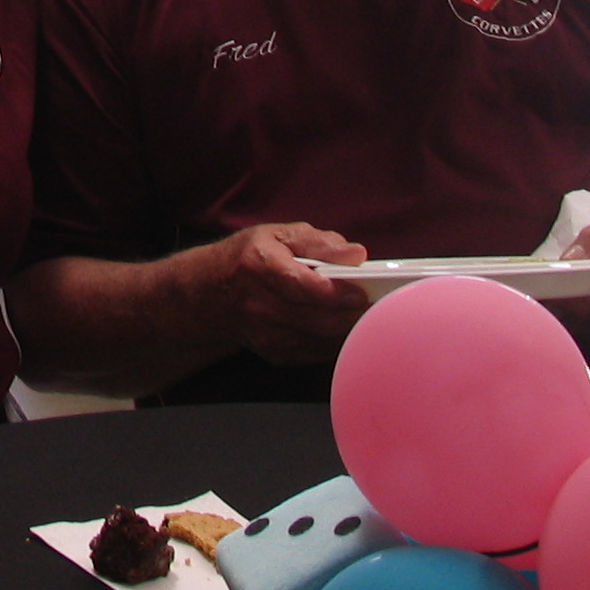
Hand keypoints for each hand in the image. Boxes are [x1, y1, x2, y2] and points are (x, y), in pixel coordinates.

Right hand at [196, 222, 370, 366]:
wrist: (210, 294)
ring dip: (348, 329)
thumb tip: (356, 254)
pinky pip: (316, 352)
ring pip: (320, 339)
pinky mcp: (275, 354)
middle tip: (379, 305)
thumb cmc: (249, 258)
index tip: (361, 291)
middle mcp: (258, 304)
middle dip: (352, 314)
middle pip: (315, 319)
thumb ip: (319, 242)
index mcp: (259, 266)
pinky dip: (336, 341)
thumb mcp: (278, 235)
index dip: (334, 292)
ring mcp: (265, 334)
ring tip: (370, 315)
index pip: (299, 285)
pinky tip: (348, 326)